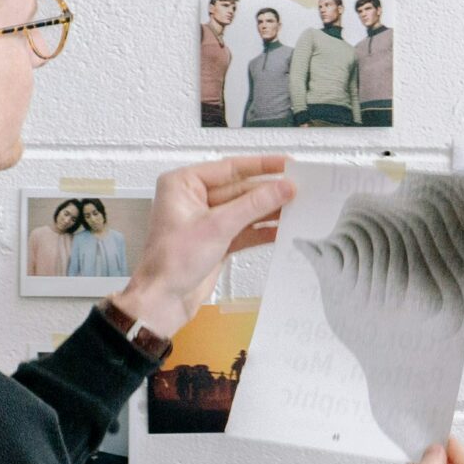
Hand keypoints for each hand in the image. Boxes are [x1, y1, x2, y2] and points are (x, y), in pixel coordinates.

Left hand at [111, 156, 293, 334]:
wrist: (164, 300)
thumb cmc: (173, 261)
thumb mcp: (218, 226)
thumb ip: (254, 204)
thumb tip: (284, 187)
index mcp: (183, 184)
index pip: (229, 168)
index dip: (261, 166)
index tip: (288, 164)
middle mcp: (194, 198)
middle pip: (240, 189)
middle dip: (268, 191)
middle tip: (299, 188)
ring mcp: (206, 220)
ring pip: (244, 210)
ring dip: (269, 211)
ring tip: (298, 207)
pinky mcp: (216, 240)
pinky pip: (244, 229)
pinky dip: (262, 230)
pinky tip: (283, 228)